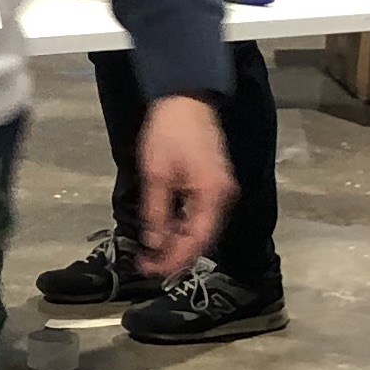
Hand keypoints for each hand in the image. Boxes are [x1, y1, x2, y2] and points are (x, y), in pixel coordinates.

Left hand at [129, 92, 238, 278]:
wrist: (186, 99)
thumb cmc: (169, 133)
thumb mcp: (156, 176)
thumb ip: (156, 213)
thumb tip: (155, 245)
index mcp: (212, 196)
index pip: (196, 242)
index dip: (173, 261)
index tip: (149, 271)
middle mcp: (223, 197)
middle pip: (201, 239)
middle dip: (174, 255)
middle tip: (146, 266)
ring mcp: (221, 191)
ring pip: (201, 229)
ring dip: (178, 243)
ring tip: (151, 254)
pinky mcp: (214, 184)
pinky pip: (200, 215)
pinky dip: (182, 227)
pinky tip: (164, 233)